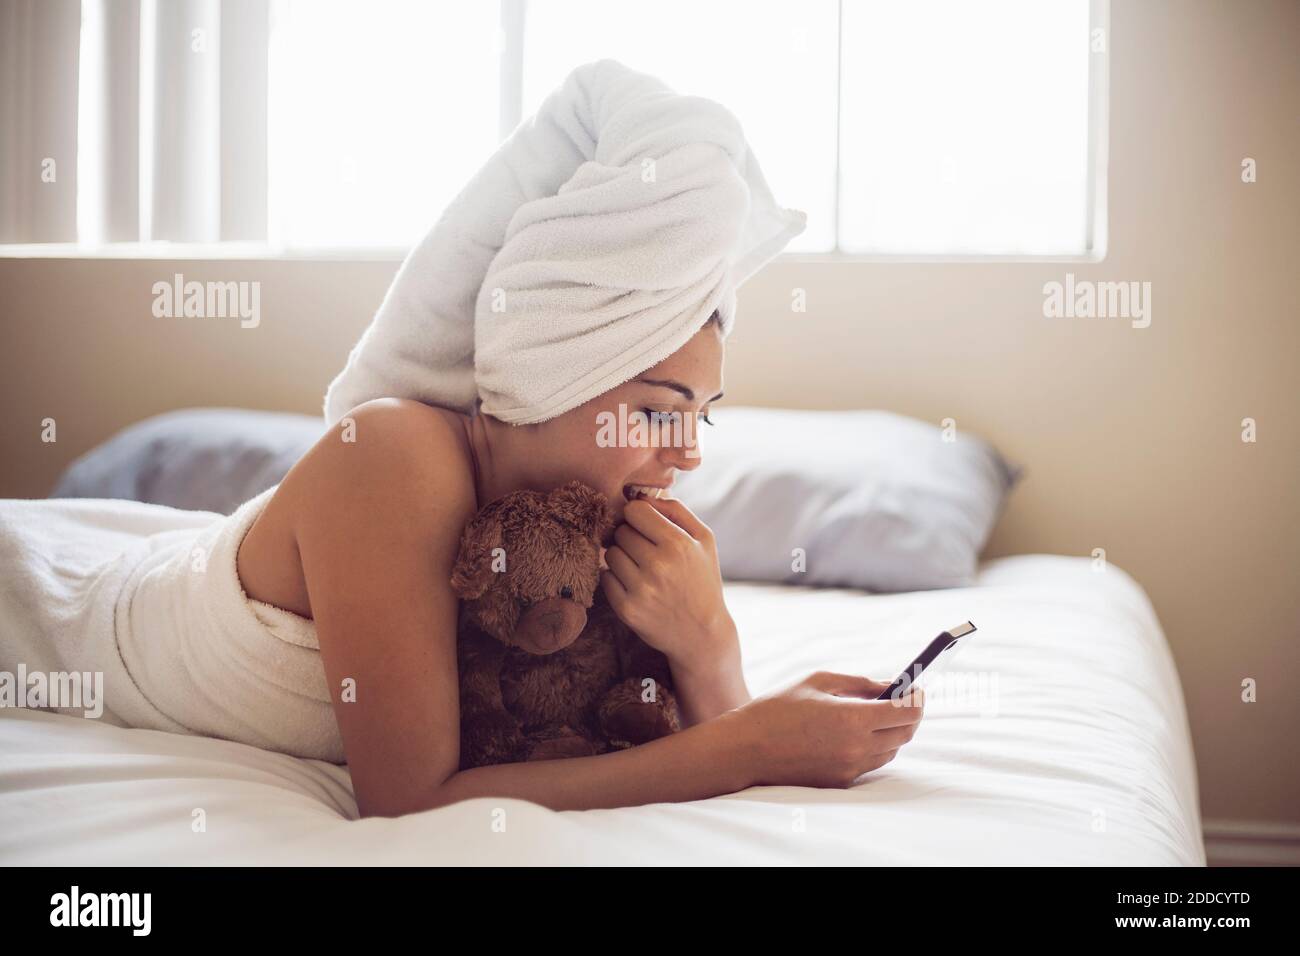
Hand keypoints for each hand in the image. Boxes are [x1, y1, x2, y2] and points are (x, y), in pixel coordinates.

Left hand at [599, 495, 733, 670]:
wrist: (702, 633)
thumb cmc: (703, 579)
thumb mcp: (704, 539)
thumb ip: (676, 510)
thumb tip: (643, 496)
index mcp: (678, 544)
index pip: (634, 511)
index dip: (638, 516)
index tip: (645, 527)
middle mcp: (658, 566)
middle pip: (621, 532)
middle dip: (630, 537)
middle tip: (645, 551)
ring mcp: (641, 589)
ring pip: (610, 554)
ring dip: (622, 557)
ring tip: (641, 568)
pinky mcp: (627, 609)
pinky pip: (605, 578)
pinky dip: (616, 578)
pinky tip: (634, 585)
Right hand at [731, 672, 925, 787]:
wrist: (747, 747)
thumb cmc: (779, 708)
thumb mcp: (819, 681)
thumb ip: (860, 683)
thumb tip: (891, 685)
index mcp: (854, 719)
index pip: (908, 712)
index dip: (918, 699)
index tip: (917, 689)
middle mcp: (857, 748)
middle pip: (905, 734)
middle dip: (910, 715)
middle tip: (903, 700)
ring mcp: (850, 769)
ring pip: (890, 751)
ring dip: (892, 732)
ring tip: (877, 715)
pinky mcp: (840, 782)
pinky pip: (870, 764)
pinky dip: (872, 747)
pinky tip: (856, 733)